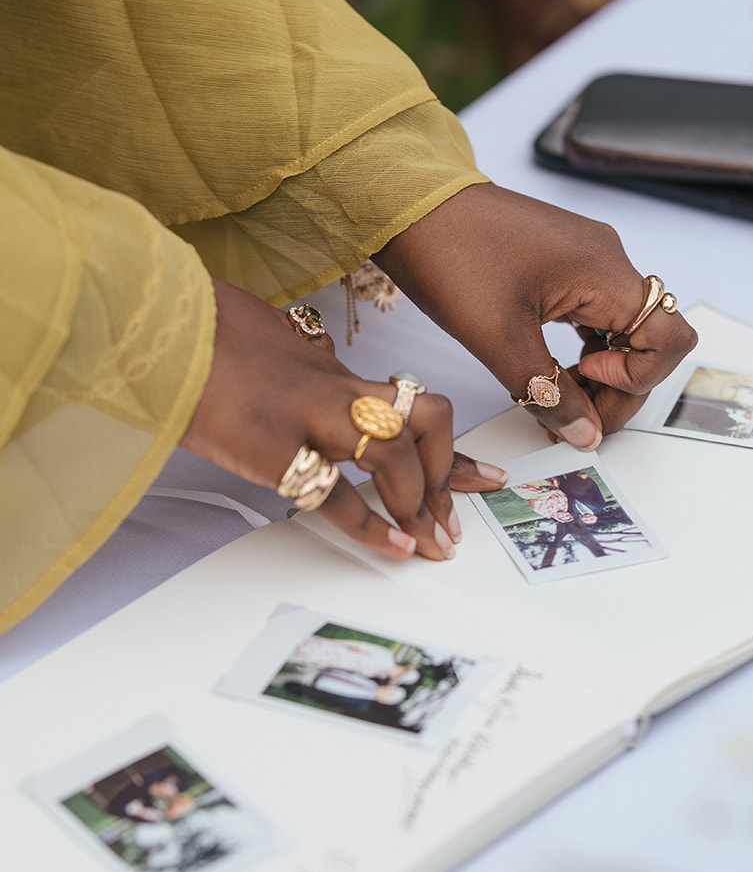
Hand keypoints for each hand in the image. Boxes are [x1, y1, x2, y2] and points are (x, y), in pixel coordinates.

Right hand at [180, 280, 506, 560]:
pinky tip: (393, 547)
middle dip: (445, 473)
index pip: (410, 402)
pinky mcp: (270, 445)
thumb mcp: (263, 336)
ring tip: (429, 540)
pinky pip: (333, 492)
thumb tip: (319, 369)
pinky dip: (369, 524)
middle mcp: (330, 387)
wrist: (151, 324)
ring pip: (393, 450)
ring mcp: (304, 414)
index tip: (482, 476)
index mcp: (328, 367)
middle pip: (422, 419)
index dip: (450, 447)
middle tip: (454, 520)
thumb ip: (298, 360)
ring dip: (417, 500)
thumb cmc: (197, 330)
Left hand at [375, 183, 696, 444]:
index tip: (582, 385)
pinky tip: (547, 366)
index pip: (669, 339)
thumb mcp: (497, 338)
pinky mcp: (564, 264)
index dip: (636, 379)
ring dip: (600, 372)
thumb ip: (546, 392)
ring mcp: (587, 260)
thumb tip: (584, 433)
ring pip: (624, 332)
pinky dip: (584, 351)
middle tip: (569, 412)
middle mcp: (606, 261)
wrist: (407, 203)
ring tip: (553, 391)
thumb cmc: (449, 252)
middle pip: (651, 341)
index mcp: (603, 270)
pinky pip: (597, 317)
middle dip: (618, 387)